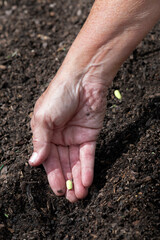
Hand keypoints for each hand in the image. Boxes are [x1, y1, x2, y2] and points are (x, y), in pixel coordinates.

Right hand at [29, 70, 106, 201]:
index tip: (57, 191)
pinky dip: (88, 168)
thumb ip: (40, 141)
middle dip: (67, 181)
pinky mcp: (90, 135)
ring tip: (80, 196)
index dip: (53, 175)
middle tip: (70, 199)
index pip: (48, 159)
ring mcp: (75, 137)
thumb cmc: (59, 95)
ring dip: (78, 179)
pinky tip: (87, 182)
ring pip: (76, 162)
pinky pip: (88, 155)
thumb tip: (33, 162)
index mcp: (45, 134)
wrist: (83, 80)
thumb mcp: (44, 118)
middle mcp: (60, 137)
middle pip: (63, 163)